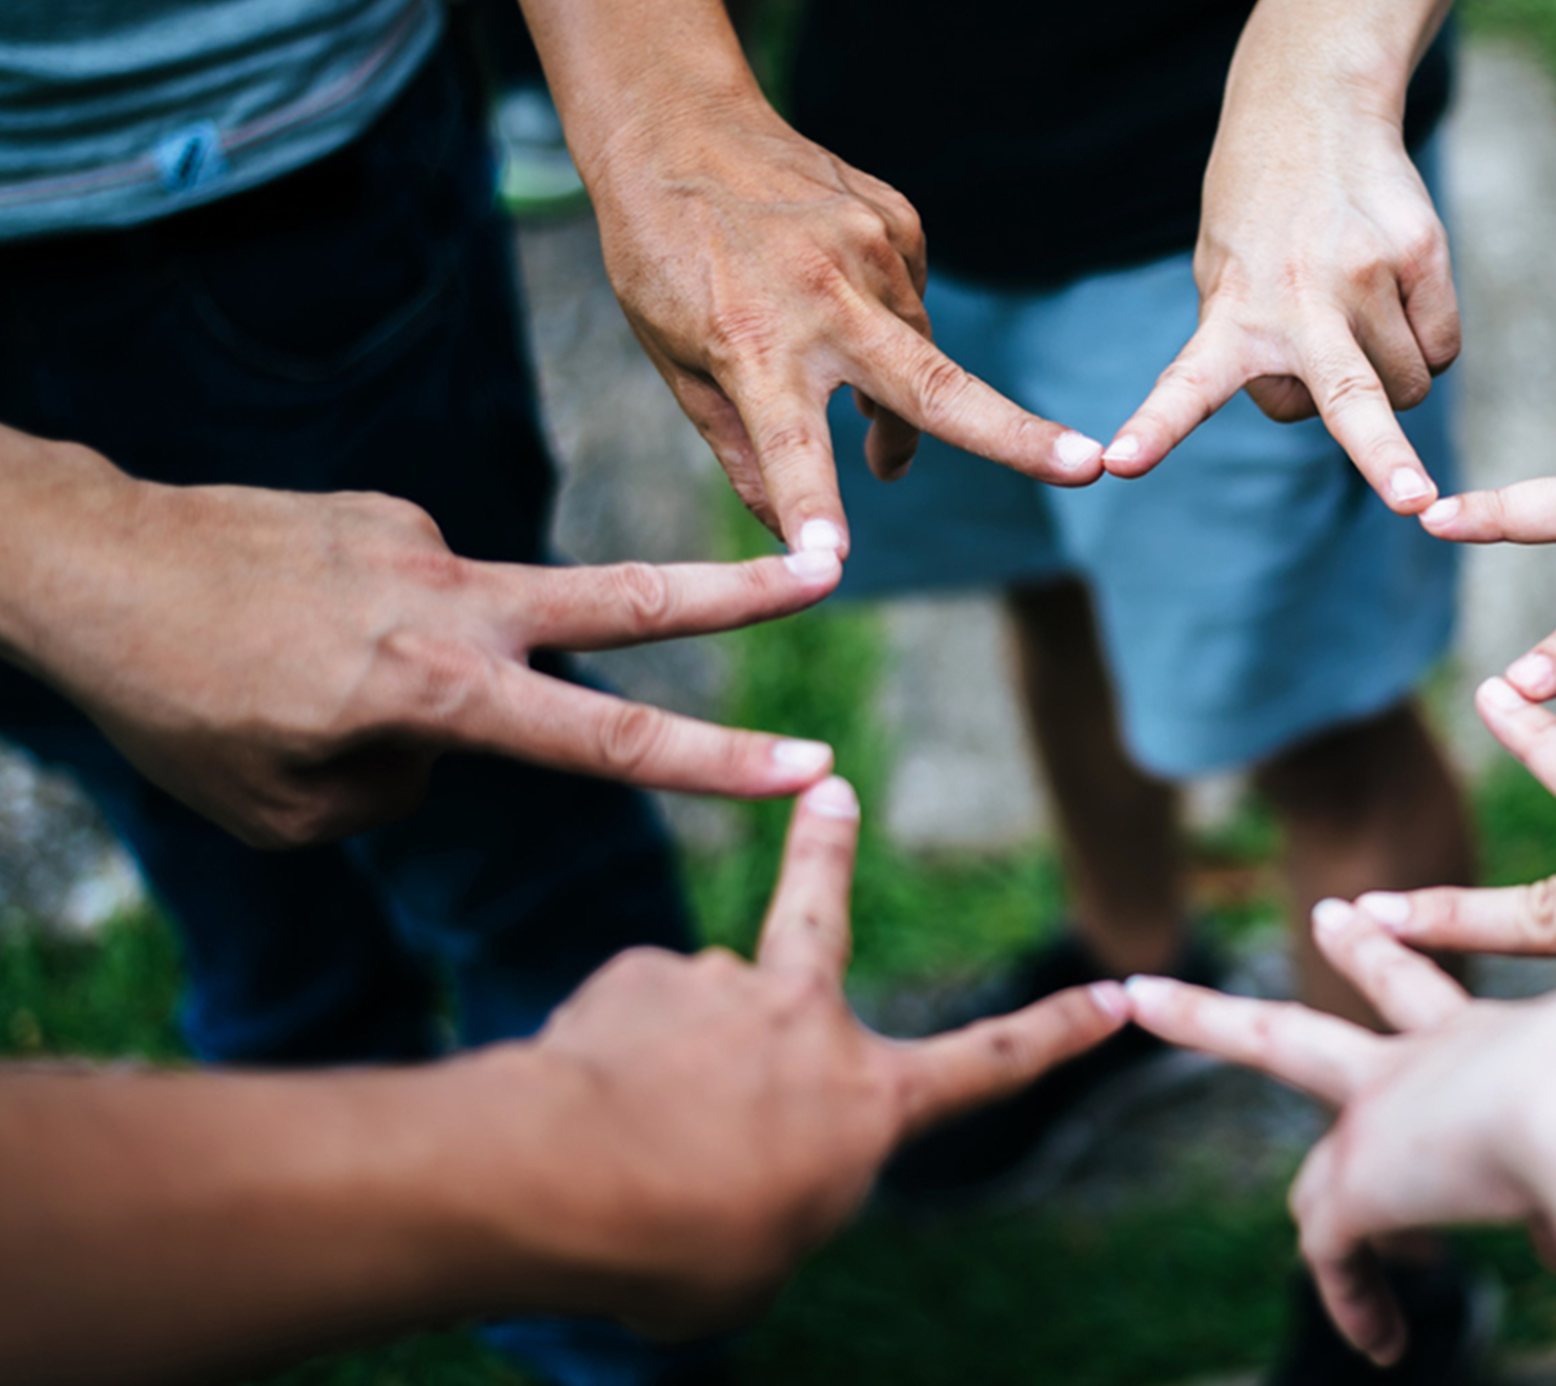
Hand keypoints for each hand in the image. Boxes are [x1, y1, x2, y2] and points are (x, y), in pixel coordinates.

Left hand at [0, 437, 842, 847]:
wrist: (89, 565)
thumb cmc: (181, 706)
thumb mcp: (290, 810)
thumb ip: (402, 788)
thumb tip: (446, 742)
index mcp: (433, 693)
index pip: (610, 741)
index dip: (721, 766)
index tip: (812, 770)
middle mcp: (451, 604)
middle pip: (630, 600)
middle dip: (739, 591)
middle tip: (826, 569)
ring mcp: (425, 541)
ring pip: (480, 632)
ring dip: (427, 673)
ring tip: (293, 672)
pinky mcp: (391, 510)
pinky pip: (416, 598)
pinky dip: (376, 633)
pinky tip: (298, 628)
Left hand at [519, 778, 1129, 1338]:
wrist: (568, 1180)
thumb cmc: (679, 1245)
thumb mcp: (759, 1258)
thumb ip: (773, 1195)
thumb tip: (732, 1157)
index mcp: (869, 1101)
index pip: (991, 1065)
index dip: (1061, 1034)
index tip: (1116, 994)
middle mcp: (806, 1020)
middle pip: (825, 911)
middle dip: (831, 847)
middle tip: (830, 789)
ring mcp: (721, 984)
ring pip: (697, 1014)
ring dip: (665, 1056)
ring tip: (619, 1125)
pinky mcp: (636, 974)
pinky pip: (621, 1026)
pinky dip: (603, 1062)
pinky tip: (576, 1104)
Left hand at [582, 90, 1106, 557]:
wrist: (677, 121)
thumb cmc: (662, 255)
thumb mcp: (676, 360)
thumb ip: (739, 448)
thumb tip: (791, 536)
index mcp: (751, 343)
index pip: (786, 445)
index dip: (811, 507)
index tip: (827, 564)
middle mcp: (821, 297)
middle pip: (933, 385)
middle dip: (1016, 435)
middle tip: (1087, 467)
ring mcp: (869, 250)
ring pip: (923, 354)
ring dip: (905, 396)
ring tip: (861, 408)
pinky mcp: (897, 220)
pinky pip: (913, 299)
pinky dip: (888, 322)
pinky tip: (839, 298)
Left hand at [1102, 6, 1457, 513]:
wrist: (1314, 110)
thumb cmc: (1260, 220)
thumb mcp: (1220, 275)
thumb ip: (1245, 351)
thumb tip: (1317, 412)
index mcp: (1232, 312)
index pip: (1185, 383)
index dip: (1156, 428)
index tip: (1119, 463)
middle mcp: (1299, 299)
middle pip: (1349, 397)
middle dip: (1383, 459)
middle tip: (1412, 500)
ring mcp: (1366, 275)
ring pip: (1405, 389)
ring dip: (1389, 379)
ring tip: (1358, 317)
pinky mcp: (1421, 254)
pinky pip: (1442, 348)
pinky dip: (1425, 342)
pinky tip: (1395, 295)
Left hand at [1125, 902, 1555, 1366]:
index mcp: (1496, 1042)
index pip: (1432, 1000)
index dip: (1394, 962)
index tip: (1356, 923)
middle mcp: (1427, 1058)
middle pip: (1312, 1020)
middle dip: (1245, 996)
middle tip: (1184, 960)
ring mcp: (1382, 1106)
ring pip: (1276, 1058)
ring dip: (1210, 1020)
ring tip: (1152, 998)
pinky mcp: (1361, 1178)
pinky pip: (1333, 1253)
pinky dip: (1355, 1302)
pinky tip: (1384, 1342)